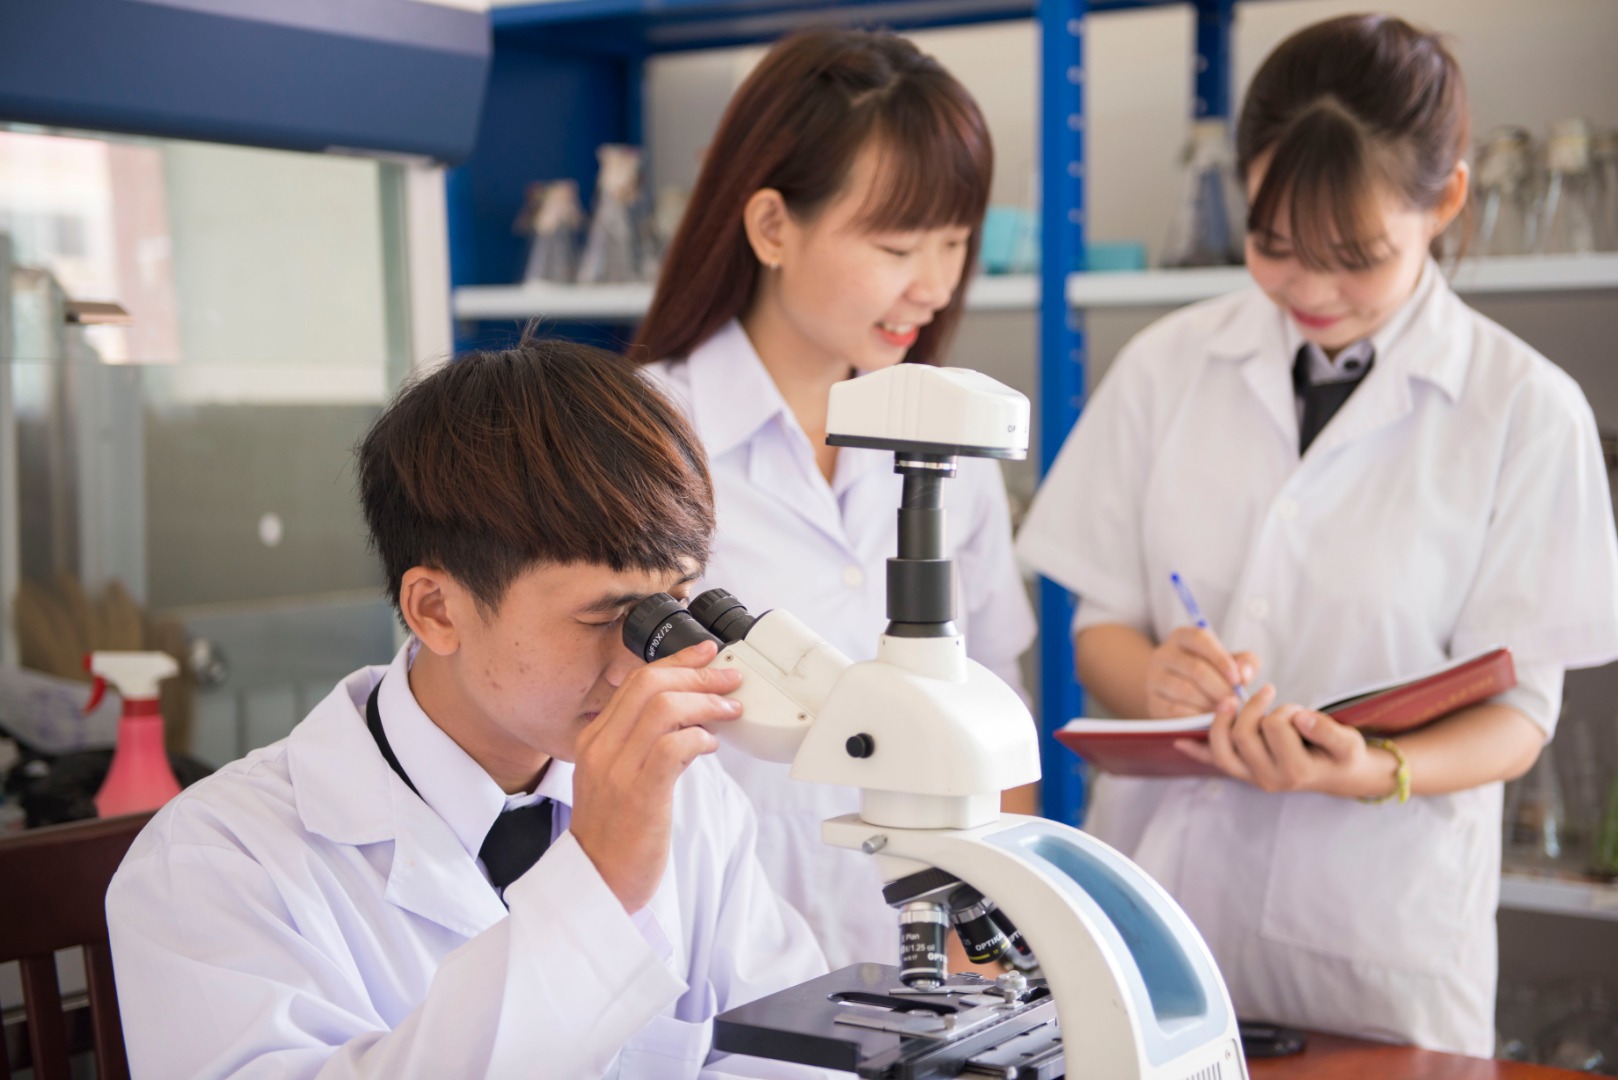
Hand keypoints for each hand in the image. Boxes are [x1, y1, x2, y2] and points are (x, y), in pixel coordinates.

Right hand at [570, 640, 742, 912]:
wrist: (598, 882)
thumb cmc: (616, 833)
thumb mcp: (619, 777)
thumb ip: (644, 745)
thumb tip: (690, 718)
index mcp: (594, 738)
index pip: (636, 681)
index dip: (676, 661)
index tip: (706, 653)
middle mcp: (601, 747)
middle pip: (650, 684)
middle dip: (698, 673)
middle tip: (730, 677)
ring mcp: (617, 769)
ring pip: (664, 708)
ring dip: (706, 702)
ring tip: (730, 710)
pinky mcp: (639, 794)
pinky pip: (673, 746)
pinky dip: (700, 737)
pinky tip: (712, 745)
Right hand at [1144, 627, 1258, 718]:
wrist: (1179, 694)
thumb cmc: (1212, 674)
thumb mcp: (1229, 662)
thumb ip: (1245, 663)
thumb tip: (1244, 674)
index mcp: (1182, 637)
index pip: (1201, 640)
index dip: (1222, 660)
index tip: (1238, 680)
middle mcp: (1163, 653)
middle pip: (1195, 669)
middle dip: (1220, 688)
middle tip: (1235, 702)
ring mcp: (1154, 678)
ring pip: (1184, 690)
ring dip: (1209, 703)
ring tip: (1225, 711)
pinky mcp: (1152, 701)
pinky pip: (1174, 710)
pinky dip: (1195, 717)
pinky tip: (1208, 719)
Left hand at [1174, 685, 1397, 798]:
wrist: (1340, 776)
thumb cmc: (1344, 755)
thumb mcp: (1348, 743)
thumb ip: (1327, 731)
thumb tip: (1300, 717)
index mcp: (1295, 771)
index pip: (1274, 727)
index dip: (1284, 710)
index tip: (1298, 708)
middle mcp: (1269, 779)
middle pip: (1243, 735)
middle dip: (1254, 708)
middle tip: (1270, 695)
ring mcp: (1252, 778)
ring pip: (1222, 749)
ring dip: (1223, 721)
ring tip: (1231, 700)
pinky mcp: (1244, 773)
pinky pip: (1215, 762)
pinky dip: (1197, 751)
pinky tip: (1179, 742)